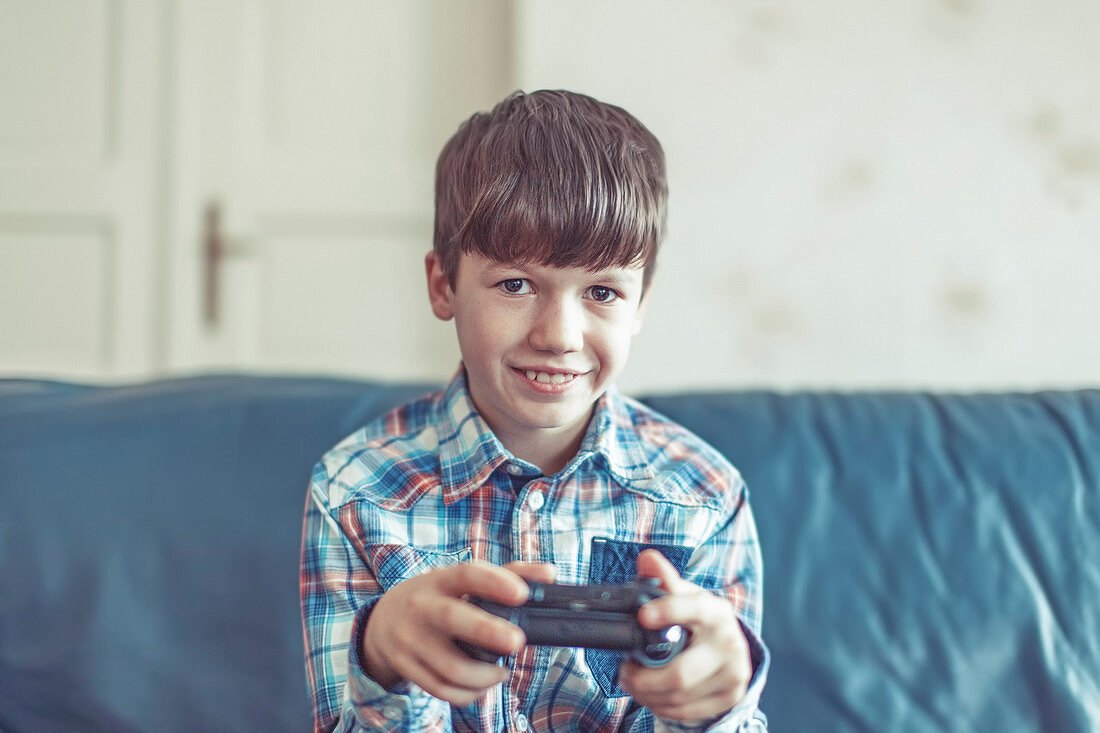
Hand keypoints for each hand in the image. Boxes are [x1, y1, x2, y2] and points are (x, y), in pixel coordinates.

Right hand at [363, 560, 554, 704]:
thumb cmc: (435, 597)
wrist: (381, 622)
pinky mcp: (406, 666)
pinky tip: (483, 685)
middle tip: (516, 641)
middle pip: (452, 618)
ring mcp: (410, 639)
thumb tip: (549, 575)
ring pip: (451, 667)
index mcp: (440, 581)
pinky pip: (441, 689)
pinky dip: (469, 693)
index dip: (494, 583)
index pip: (467, 575)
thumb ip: (508, 574)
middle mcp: (422, 607)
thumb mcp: (461, 581)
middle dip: (486, 632)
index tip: (521, 594)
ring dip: (485, 676)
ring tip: (503, 671)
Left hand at [617, 550, 751, 721]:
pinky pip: (686, 711)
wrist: (731, 647)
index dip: (668, 611)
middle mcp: (729, 643)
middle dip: (643, 678)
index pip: (693, 609)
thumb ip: (664, 579)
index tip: (643, 615)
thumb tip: (647, 558)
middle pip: (680, 674)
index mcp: (716, 612)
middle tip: (624, 671)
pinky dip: (661, 706)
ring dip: (646, 694)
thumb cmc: (699, 619)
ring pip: (678, 696)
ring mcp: (733, 674)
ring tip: (633, 681)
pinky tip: (652, 695)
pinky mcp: (730, 697)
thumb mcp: (685, 596)